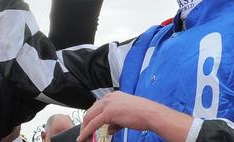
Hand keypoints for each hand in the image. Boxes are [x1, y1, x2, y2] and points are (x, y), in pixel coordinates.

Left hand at [77, 91, 191, 141]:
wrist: (151, 114)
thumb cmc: (143, 114)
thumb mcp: (126, 115)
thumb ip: (115, 122)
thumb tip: (108, 130)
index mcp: (113, 96)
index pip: (97, 106)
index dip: (92, 117)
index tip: (89, 126)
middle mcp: (108, 98)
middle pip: (91, 111)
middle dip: (86, 123)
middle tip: (84, 134)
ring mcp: (107, 104)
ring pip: (89, 117)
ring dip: (84, 129)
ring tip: (82, 138)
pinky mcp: (108, 113)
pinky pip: (93, 124)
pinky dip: (86, 132)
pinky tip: (83, 138)